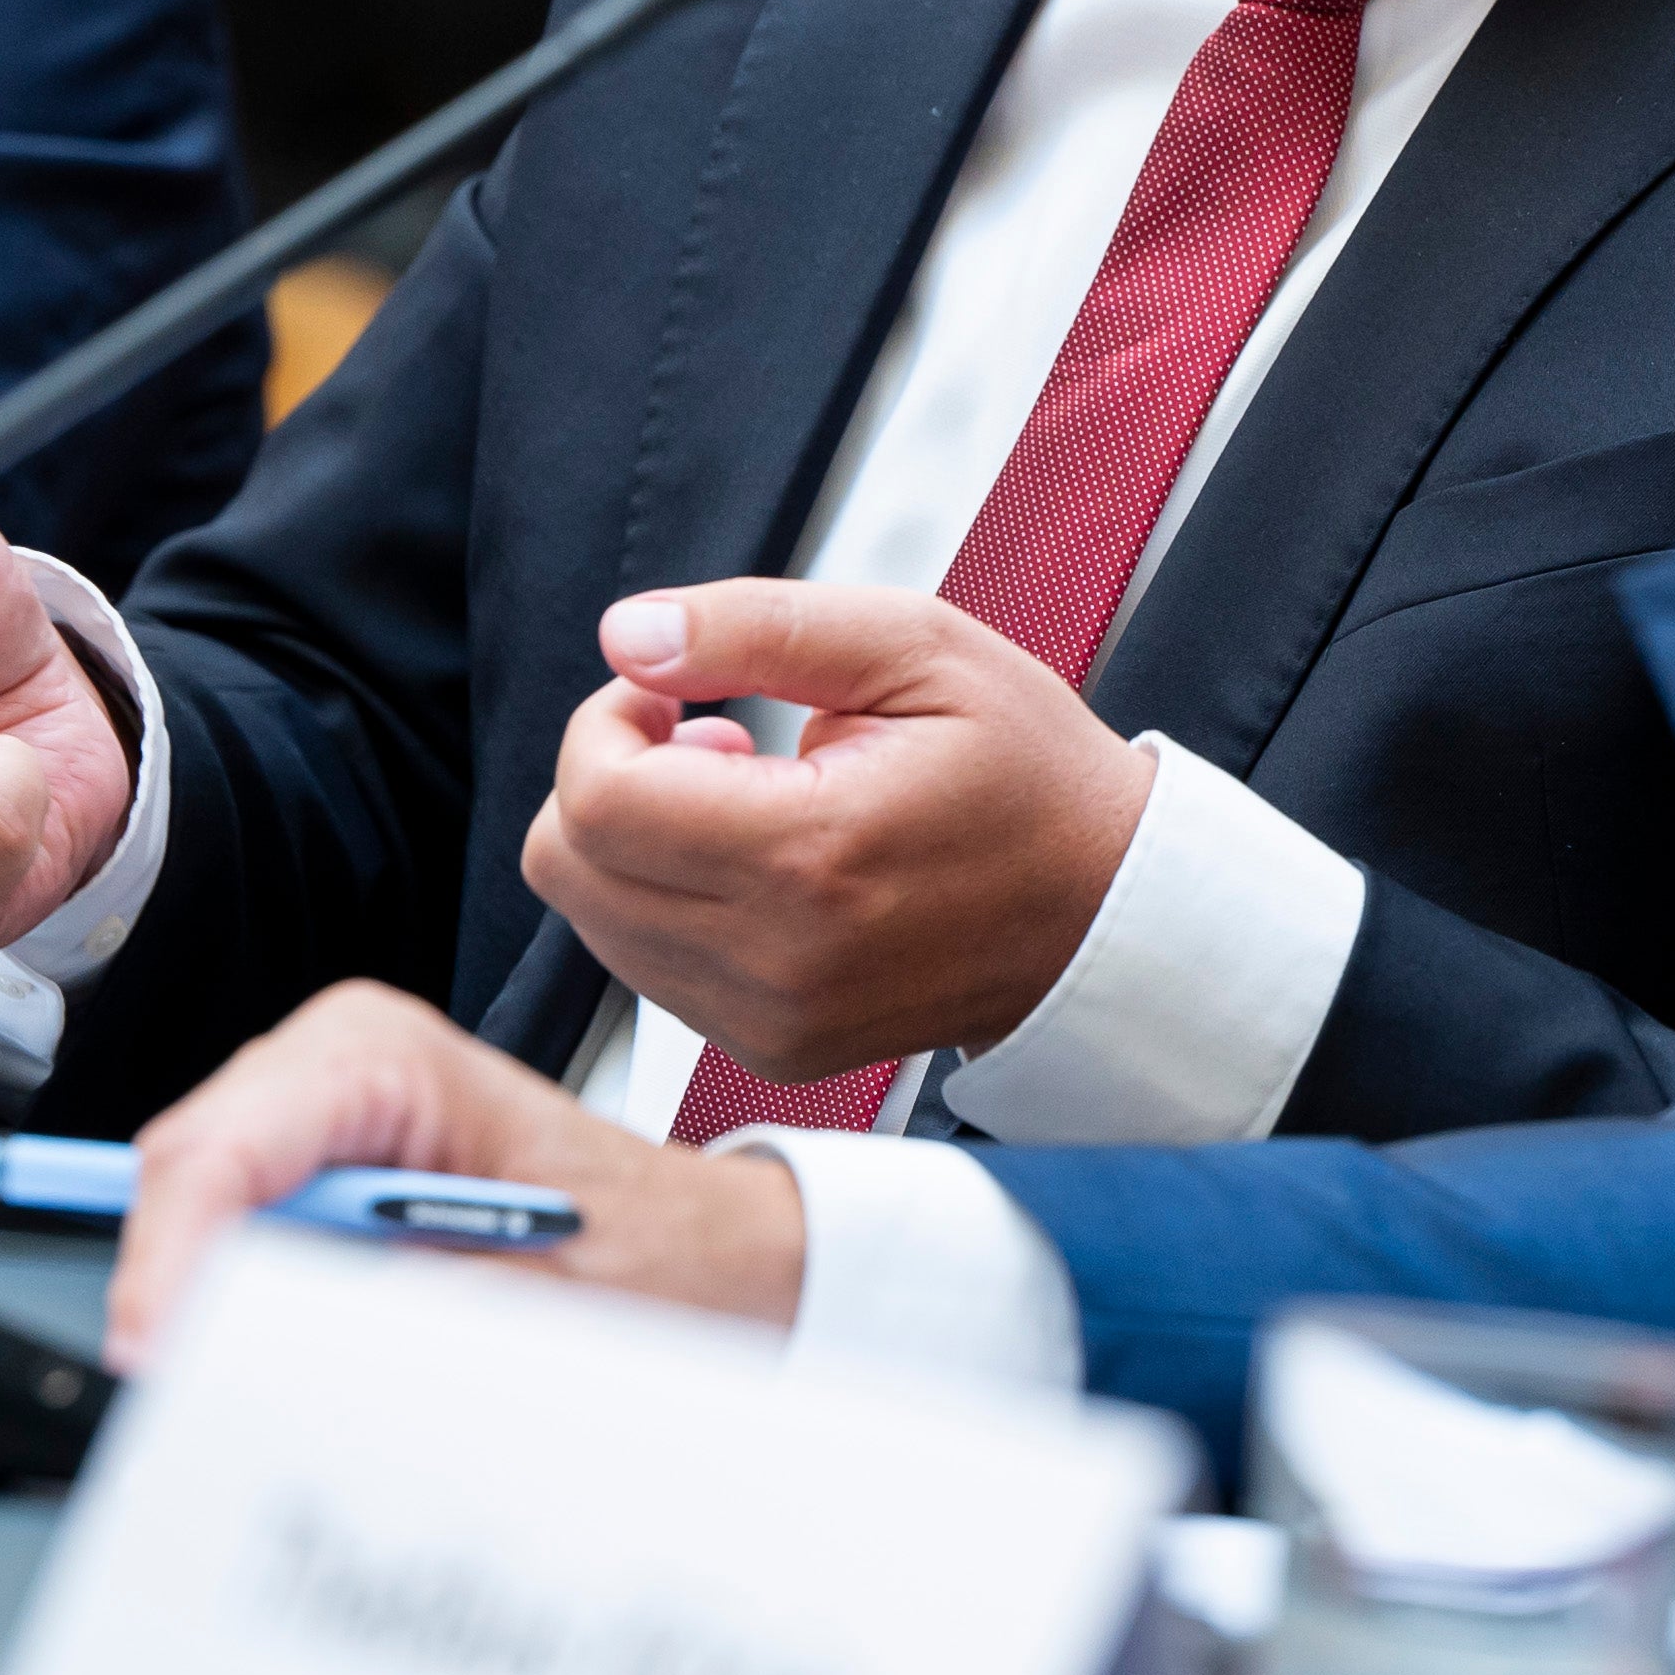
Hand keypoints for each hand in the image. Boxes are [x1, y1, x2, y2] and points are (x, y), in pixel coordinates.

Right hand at [108, 981, 802, 1370]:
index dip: (167, 1259)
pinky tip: (290, 1355)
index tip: (155, 1356)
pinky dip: (243, 1310)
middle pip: (185, 1177)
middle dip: (175, 1287)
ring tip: (259, 1382)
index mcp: (388, 1059)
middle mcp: (340, 1067)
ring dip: (210, 1304)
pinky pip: (234, 1242)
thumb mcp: (530, 1301)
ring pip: (193, 1214)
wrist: (712, 1259)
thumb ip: (394, 1316)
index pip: (219, 1150)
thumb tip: (271, 1345)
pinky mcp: (321, 1181)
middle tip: (194, 1398)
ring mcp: (322, 1120)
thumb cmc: (654, 1253)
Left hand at [521, 582, 1156, 1081]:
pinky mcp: (770, 1048)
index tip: (674, 691)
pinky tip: (762, 857)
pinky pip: (648, 967)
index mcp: (811, 855)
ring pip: (594, 922)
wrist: (1106, 910)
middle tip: (707, 734)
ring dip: (637, 842)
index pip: (598, 802)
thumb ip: (757, 626)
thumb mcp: (916, 646)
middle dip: (609, 776)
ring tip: (749, 793)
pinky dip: (671, 901)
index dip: (606, 721)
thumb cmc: (1027, 771)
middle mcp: (778, 959)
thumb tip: (629, 634)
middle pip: (568, 867)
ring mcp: (770, 1019)